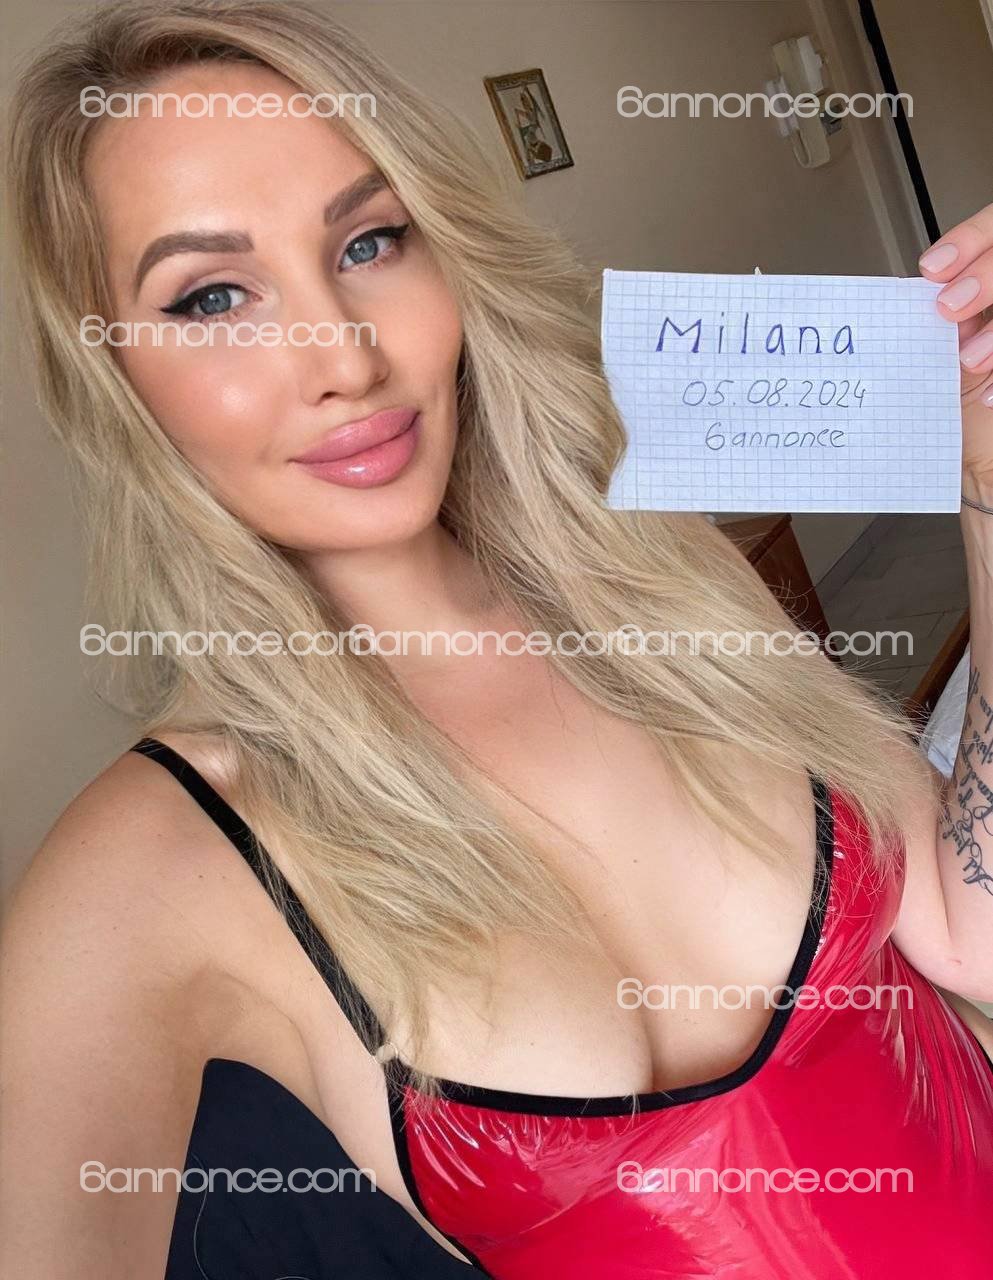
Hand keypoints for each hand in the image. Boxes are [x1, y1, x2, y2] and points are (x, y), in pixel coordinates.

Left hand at [918, 205, 992, 498]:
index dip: (969, 241)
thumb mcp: (942, 360)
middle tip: (949, 308)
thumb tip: (901, 298)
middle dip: (985, 275)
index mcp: (988, 289)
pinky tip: (988, 398)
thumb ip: (939, 323)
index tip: (934, 269)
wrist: (985, 472)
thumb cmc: (961, 418)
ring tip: (969, 361)